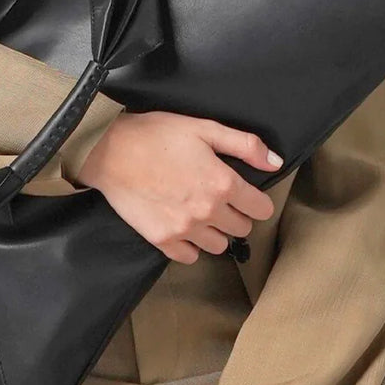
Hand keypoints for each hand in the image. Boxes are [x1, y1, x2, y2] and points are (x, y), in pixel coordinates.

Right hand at [74, 110, 281, 263]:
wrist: (109, 151)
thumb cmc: (156, 135)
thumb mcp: (204, 128)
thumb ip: (245, 145)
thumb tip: (275, 161)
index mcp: (223, 183)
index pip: (261, 209)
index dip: (256, 201)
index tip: (246, 195)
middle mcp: (207, 211)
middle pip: (242, 229)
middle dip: (236, 215)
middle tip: (219, 199)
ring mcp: (184, 229)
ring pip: (218, 245)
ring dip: (215, 231)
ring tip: (201, 213)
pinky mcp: (162, 239)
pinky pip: (189, 256)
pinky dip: (190, 245)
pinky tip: (183, 226)